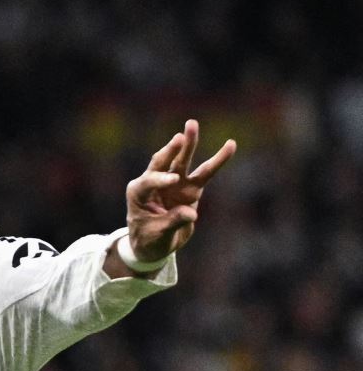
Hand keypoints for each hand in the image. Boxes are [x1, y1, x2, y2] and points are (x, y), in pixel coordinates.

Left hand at [125, 119, 234, 262]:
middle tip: (181, 135)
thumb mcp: (157, 235)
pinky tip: (230, 145)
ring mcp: (174, 184)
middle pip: (163, 162)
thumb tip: (191, 214)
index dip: (160, 179)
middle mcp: (155, 183)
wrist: (154, 245)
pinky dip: (218, 160)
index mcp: (139, 193)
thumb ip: (172, 223)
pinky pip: (206, 173)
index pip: (148, 181)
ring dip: (189, 144)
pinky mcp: (190, 188)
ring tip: (192, 125)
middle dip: (172, 149)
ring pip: (183, 162)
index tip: (174, 180)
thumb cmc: (149, 239)